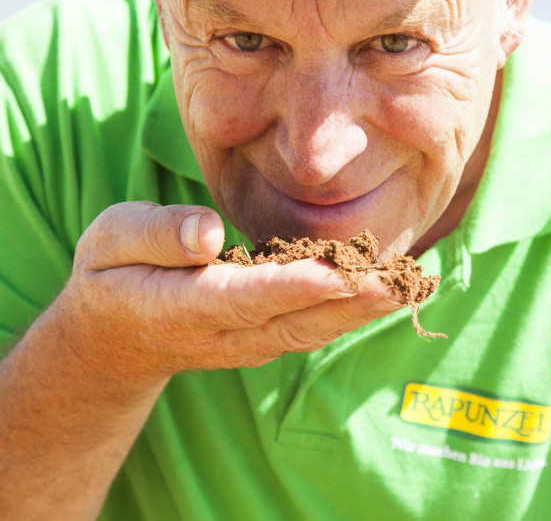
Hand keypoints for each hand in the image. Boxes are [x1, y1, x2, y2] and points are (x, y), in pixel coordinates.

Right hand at [57, 201, 406, 382]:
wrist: (119, 337)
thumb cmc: (116, 274)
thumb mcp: (111, 242)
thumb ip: (157, 234)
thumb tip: (207, 232)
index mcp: (185, 307)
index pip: (247, 298)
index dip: (294, 287)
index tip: (338, 275)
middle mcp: (228, 333)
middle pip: (299, 319)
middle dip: (355, 302)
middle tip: (405, 279)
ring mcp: (254, 341)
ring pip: (318, 328)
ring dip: (368, 308)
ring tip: (416, 280)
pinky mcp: (272, 336)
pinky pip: (321, 325)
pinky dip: (359, 309)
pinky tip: (395, 286)